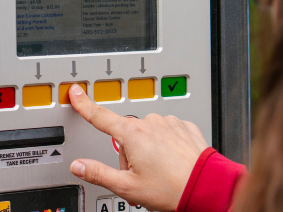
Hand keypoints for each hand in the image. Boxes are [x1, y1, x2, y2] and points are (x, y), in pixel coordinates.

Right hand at [67, 84, 208, 211]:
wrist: (206, 187)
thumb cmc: (171, 189)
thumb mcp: (127, 187)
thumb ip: (98, 173)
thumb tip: (79, 166)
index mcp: (132, 135)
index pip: (100, 116)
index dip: (84, 104)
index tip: (75, 92)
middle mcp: (150, 123)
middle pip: (127, 135)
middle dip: (129, 154)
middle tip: (141, 176)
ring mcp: (170, 124)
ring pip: (149, 134)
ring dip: (149, 150)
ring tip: (161, 173)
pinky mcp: (185, 128)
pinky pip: (168, 133)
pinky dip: (167, 147)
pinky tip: (174, 163)